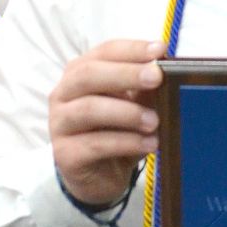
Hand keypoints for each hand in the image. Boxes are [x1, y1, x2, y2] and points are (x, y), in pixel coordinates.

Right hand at [49, 38, 166, 205]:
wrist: (100, 177)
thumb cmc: (116, 131)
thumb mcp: (134, 105)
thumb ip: (144, 87)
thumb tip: (167, 70)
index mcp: (80, 73)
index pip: (104, 52)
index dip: (131, 49)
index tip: (160, 50)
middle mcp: (64, 94)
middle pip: (88, 75)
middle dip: (126, 74)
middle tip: (157, 77)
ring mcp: (60, 124)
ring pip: (89, 109)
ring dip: (127, 112)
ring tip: (154, 121)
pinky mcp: (65, 154)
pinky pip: (95, 144)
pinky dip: (126, 142)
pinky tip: (149, 144)